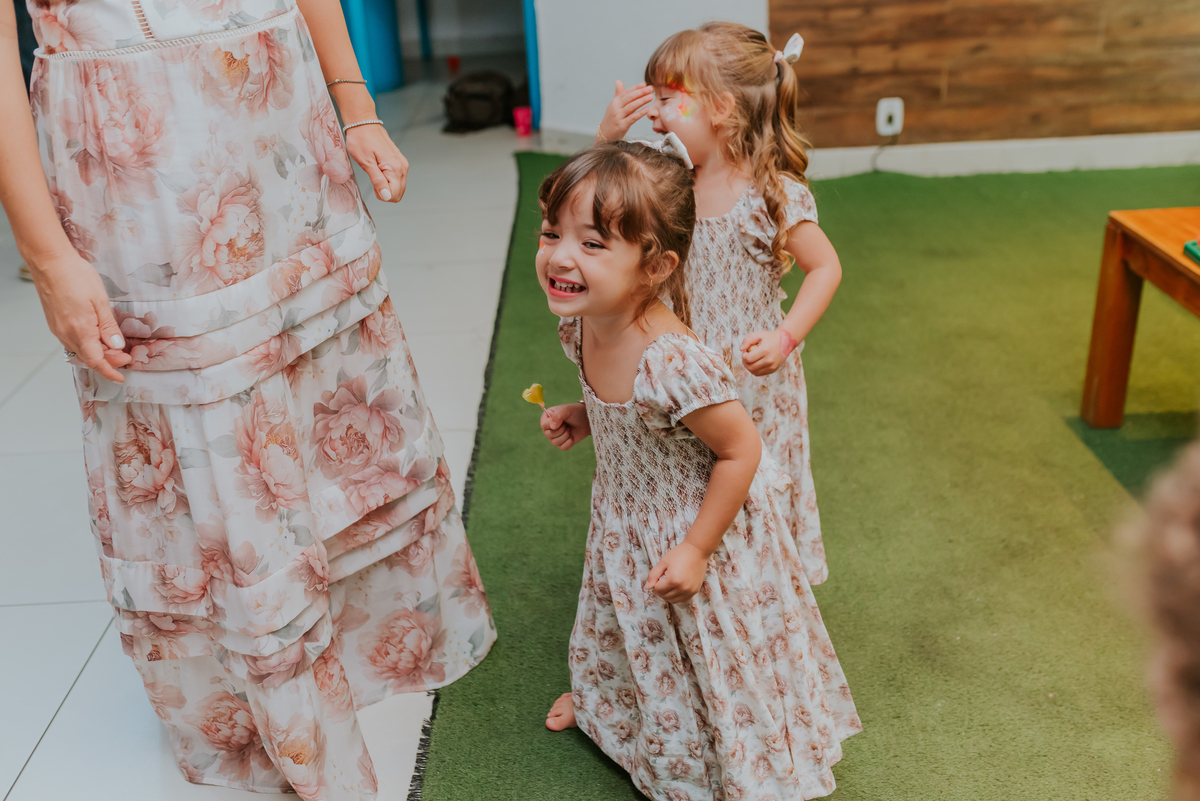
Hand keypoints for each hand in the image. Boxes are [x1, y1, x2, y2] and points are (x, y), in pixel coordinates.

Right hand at [31, 251, 130, 382]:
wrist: (50, 262)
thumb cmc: (76, 277)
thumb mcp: (101, 301)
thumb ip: (108, 327)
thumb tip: (116, 346)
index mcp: (80, 331)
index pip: (96, 361)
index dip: (110, 372)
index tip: (121, 377)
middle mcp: (66, 334)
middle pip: (88, 358)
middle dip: (108, 361)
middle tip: (126, 355)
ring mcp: (58, 329)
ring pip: (80, 351)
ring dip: (97, 353)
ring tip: (114, 346)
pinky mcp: (54, 323)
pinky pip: (72, 342)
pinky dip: (86, 345)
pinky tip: (97, 337)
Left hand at [345, 123, 407, 202]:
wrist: (364, 124)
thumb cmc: (361, 140)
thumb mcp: (366, 162)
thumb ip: (378, 181)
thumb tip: (386, 196)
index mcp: (395, 168)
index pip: (394, 195)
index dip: (381, 195)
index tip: (373, 183)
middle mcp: (402, 167)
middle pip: (398, 193)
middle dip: (385, 192)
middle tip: (373, 179)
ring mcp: (402, 164)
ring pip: (398, 187)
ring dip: (386, 185)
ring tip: (375, 172)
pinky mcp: (399, 161)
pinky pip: (397, 178)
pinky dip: (388, 179)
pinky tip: (379, 169)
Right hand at [541, 402, 590, 450]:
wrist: (586, 419)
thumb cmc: (575, 412)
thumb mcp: (567, 410)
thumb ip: (557, 416)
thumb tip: (552, 427)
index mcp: (547, 417)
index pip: (543, 425)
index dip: (553, 424)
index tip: (562, 421)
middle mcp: (549, 427)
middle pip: (548, 435)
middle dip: (560, 430)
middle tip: (567, 425)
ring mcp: (555, 436)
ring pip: (554, 442)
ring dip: (565, 436)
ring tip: (569, 429)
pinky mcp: (562, 443)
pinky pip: (561, 447)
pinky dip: (568, 443)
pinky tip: (572, 437)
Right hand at [597, 81, 653, 142]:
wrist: (604, 135)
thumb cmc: (611, 119)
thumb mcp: (613, 106)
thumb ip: (618, 94)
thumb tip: (618, 81)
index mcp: (615, 102)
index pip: (626, 92)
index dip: (636, 88)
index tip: (645, 84)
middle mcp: (616, 108)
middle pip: (629, 98)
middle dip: (641, 92)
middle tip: (651, 88)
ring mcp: (618, 117)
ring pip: (631, 106)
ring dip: (642, 100)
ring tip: (651, 96)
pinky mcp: (622, 125)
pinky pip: (632, 118)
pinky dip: (640, 113)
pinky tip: (647, 109)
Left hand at [645, 542, 708, 603]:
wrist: (697, 550)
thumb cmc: (680, 554)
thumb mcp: (663, 562)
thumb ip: (653, 575)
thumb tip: (647, 587)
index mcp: (673, 580)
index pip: (657, 590)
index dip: (655, 583)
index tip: (660, 575)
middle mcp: (682, 588)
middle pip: (664, 596)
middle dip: (660, 589)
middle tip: (663, 578)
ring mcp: (690, 591)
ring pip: (673, 600)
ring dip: (668, 594)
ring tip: (670, 582)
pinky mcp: (695, 591)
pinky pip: (682, 599)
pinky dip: (677, 596)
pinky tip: (677, 586)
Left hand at [740, 329, 796, 375]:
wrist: (786, 341)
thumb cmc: (770, 337)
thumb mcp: (759, 334)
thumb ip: (748, 340)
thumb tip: (741, 349)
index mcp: (765, 350)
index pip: (748, 359)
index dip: (744, 356)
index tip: (746, 352)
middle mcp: (769, 360)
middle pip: (750, 367)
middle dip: (745, 362)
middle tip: (746, 356)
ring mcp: (772, 366)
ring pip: (754, 372)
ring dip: (749, 367)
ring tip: (751, 359)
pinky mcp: (773, 370)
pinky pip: (760, 373)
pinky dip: (755, 370)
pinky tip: (756, 363)